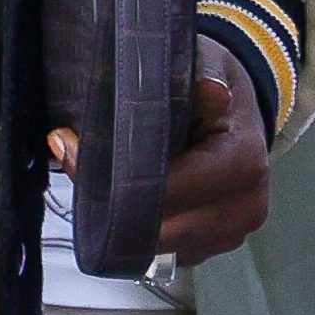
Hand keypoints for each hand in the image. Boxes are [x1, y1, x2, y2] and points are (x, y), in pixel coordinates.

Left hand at [48, 33, 271, 270]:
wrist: (238, 111)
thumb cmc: (216, 84)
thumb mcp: (208, 63)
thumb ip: (203, 74)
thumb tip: (209, 89)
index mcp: (243, 164)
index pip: (170, 190)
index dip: (117, 177)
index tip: (72, 150)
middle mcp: (244, 208)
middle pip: (159, 229)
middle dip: (109, 203)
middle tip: (70, 162)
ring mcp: (229, 234)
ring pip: (155, 246)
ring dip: (119, 219)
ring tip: (91, 178)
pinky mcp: (211, 247)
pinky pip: (162, 251)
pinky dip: (136, 229)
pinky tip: (121, 197)